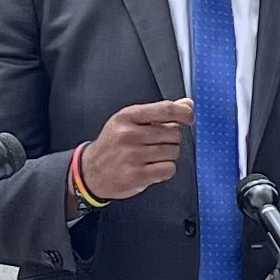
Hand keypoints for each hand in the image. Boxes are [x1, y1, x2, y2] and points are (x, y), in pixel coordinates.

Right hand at [79, 99, 193, 201]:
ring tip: (152, 156)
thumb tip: (187, 104)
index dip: (183, 113)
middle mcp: (128, 134)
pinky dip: (165, 170)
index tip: (189, 117)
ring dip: (168, 155)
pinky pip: (168, 169)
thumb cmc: (112, 145)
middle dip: (172, 139)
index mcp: (127, 117)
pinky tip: (153, 168)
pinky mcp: (137, 175)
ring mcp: (132, 156)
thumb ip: (158, 113)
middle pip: (174, 133)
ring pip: (173, 152)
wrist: (91, 171)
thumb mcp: (128, 122)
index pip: (165, 109)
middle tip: (158, 143)